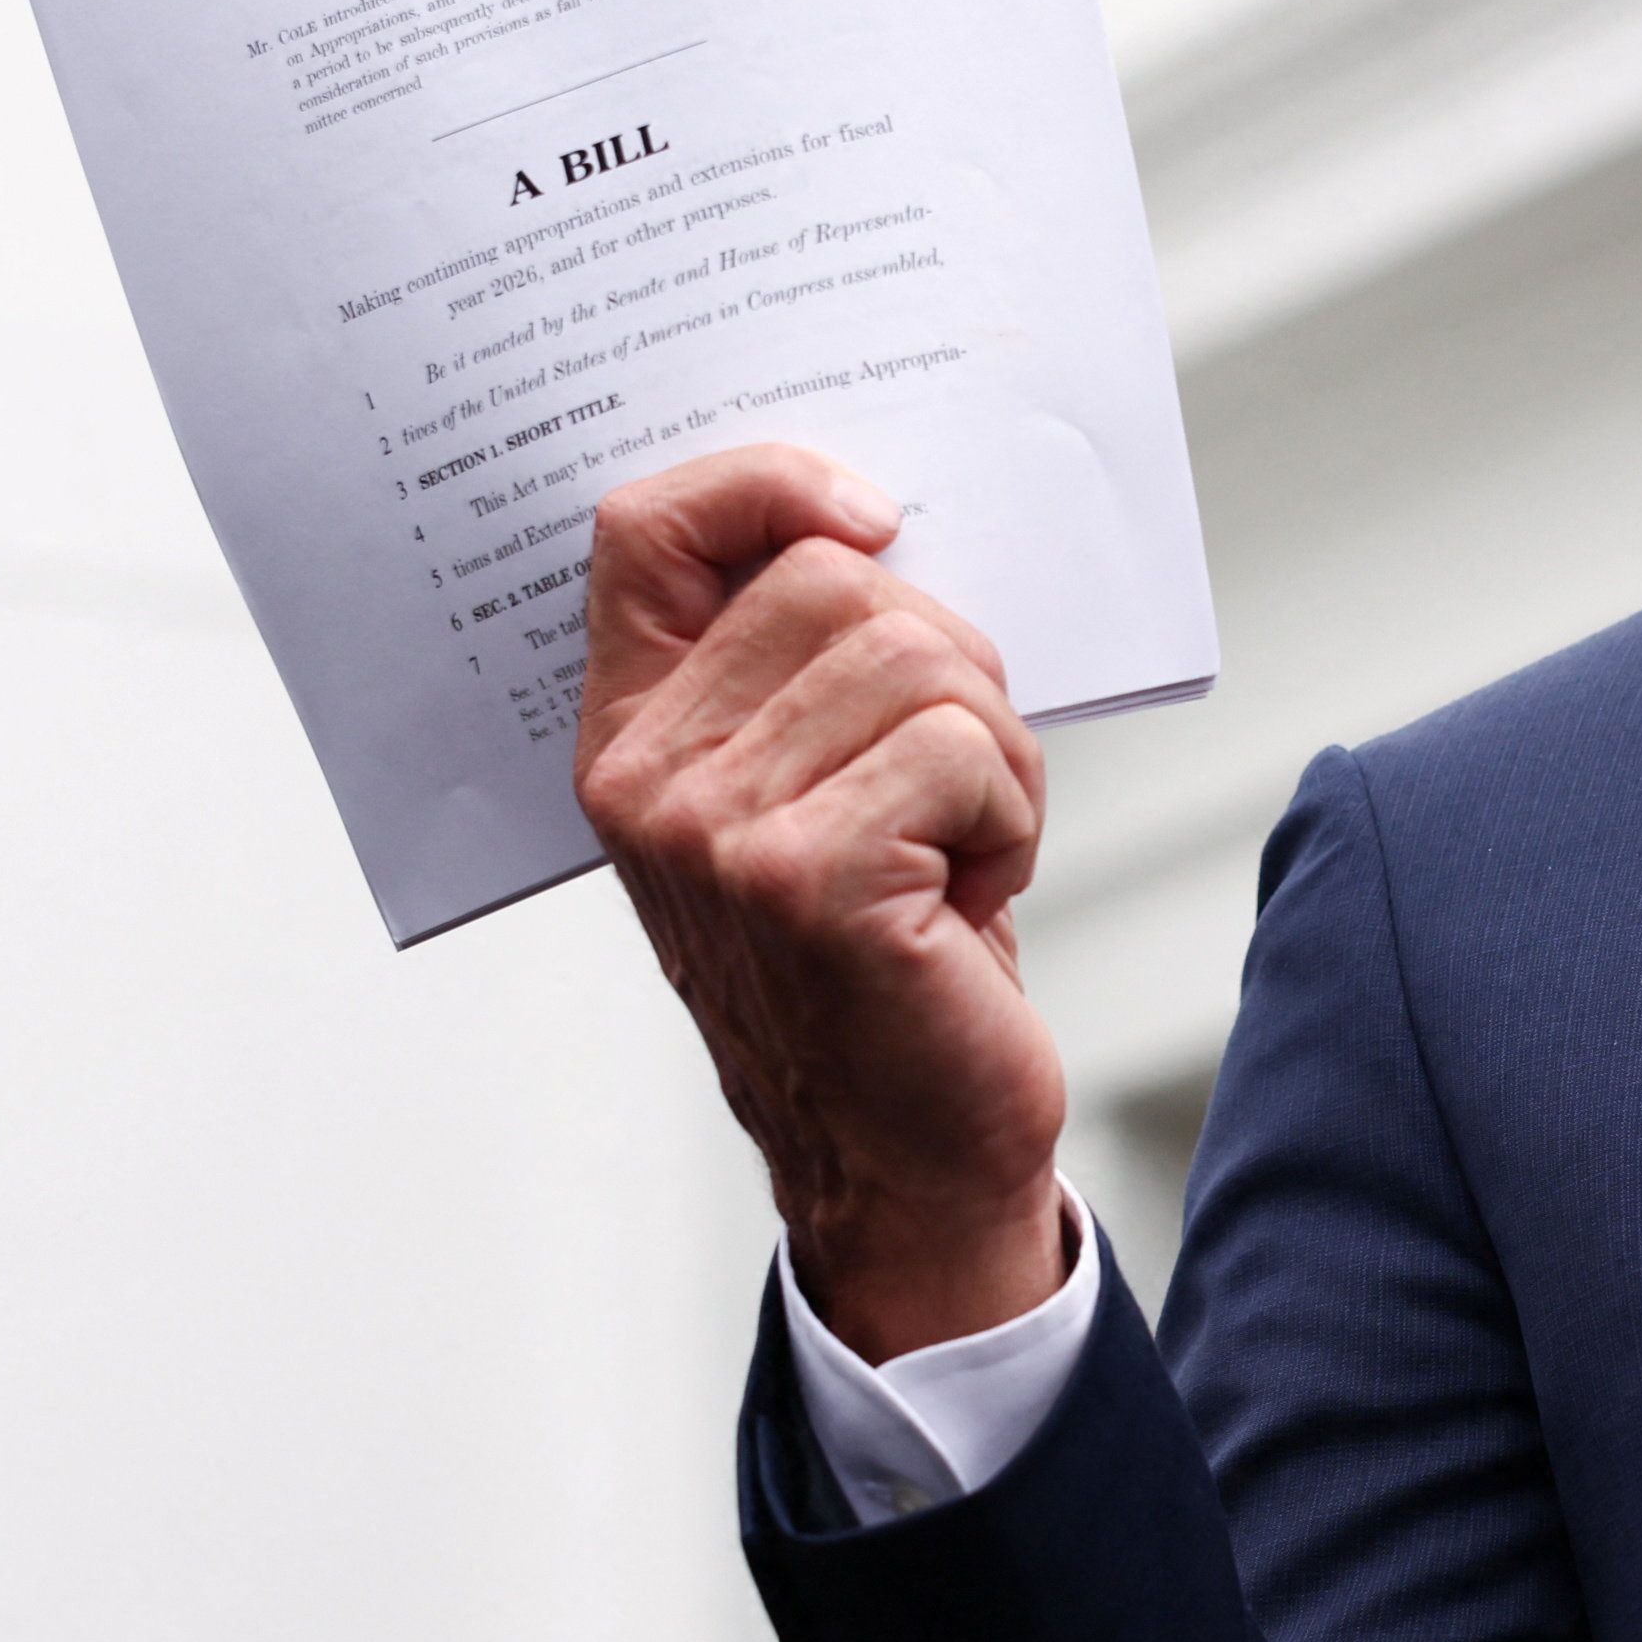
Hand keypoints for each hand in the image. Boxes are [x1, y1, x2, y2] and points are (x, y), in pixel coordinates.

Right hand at [576, 444, 1074, 1356]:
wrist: (906, 1161)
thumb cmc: (883, 961)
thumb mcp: (809, 793)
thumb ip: (800, 663)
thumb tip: (874, 519)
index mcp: (632, 735)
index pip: (646, 528)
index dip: (766, 481)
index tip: (869, 513)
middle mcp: (649, 779)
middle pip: (833, 577)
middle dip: (949, 660)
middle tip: (952, 777)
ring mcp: (715, 830)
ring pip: (916, 657)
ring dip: (991, 749)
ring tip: (961, 846)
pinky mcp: (806, 879)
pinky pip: (961, 749)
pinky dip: (1010, 815)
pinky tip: (969, 899)